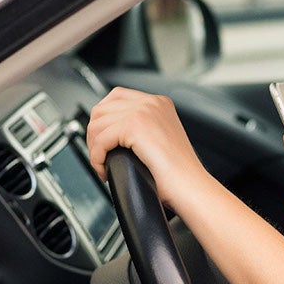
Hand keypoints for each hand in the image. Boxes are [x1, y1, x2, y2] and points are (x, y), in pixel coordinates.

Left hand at [86, 87, 204, 204]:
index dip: (103, 120)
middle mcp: (151, 102)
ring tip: (103, 165)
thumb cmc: (179, 173)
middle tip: (100, 156)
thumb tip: (113, 133)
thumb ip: (142, 129)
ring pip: (97, 124)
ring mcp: (143, 111)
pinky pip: (100, 140)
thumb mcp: (160, 140)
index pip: (116, 97)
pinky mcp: (134, 126)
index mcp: (159, 103)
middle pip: (102, 109)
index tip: (101, 141)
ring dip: (94, 148)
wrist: (189, 185)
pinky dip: (96, 158)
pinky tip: (105, 170)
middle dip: (94, 135)